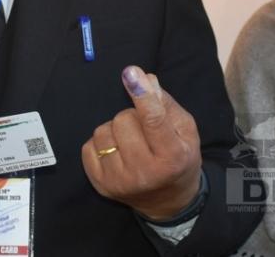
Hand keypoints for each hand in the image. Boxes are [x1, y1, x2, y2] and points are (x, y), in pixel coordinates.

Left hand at [81, 66, 202, 219]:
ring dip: (115, 129)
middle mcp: (144, 172)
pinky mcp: (100, 184)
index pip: (153, 120)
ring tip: (130, 141)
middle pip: (123, 119)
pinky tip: (116, 151)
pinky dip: (102, 143)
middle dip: (132, 116)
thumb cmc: (179, 159)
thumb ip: (166, 104)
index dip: (141, 93)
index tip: (131, 72)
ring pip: (103, 130)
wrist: (168, 202)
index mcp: (171, 157)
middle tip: (143, 130)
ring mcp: (119, 181)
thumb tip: (146, 79)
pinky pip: (89, 146)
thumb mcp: (186, 131)